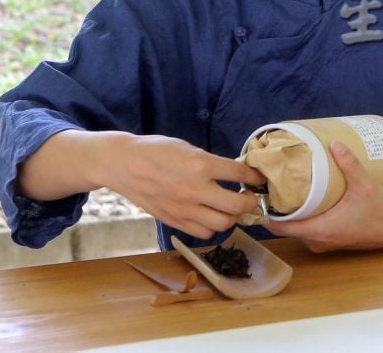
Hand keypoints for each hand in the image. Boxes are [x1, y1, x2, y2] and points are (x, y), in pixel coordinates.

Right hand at [102, 133, 265, 239]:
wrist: (124, 164)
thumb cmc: (156, 151)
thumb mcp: (189, 148)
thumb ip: (212, 162)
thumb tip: (235, 172)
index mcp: (200, 164)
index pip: (240, 174)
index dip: (255, 177)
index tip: (259, 178)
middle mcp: (195, 189)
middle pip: (237, 206)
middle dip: (249, 202)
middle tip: (249, 197)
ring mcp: (184, 208)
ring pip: (223, 224)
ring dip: (232, 216)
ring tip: (230, 208)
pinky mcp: (173, 220)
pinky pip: (203, 232)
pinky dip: (212, 227)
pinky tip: (211, 216)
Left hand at [264, 141, 382, 251]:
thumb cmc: (379, 211)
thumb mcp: (365, 185)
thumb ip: (350, 164)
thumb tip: (335, 143)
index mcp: (318, 230)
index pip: (278, 226)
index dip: (265, 211)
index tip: (259, 193)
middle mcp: (316, 241)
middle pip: (284, 227)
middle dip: (276, 208)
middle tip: (272, 185)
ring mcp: (321, 243)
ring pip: (295, 230)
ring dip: (289, 214)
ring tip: (285, 190)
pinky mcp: (328, 241)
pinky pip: (306, 231)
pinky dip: (301, 219)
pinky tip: (302, 202)